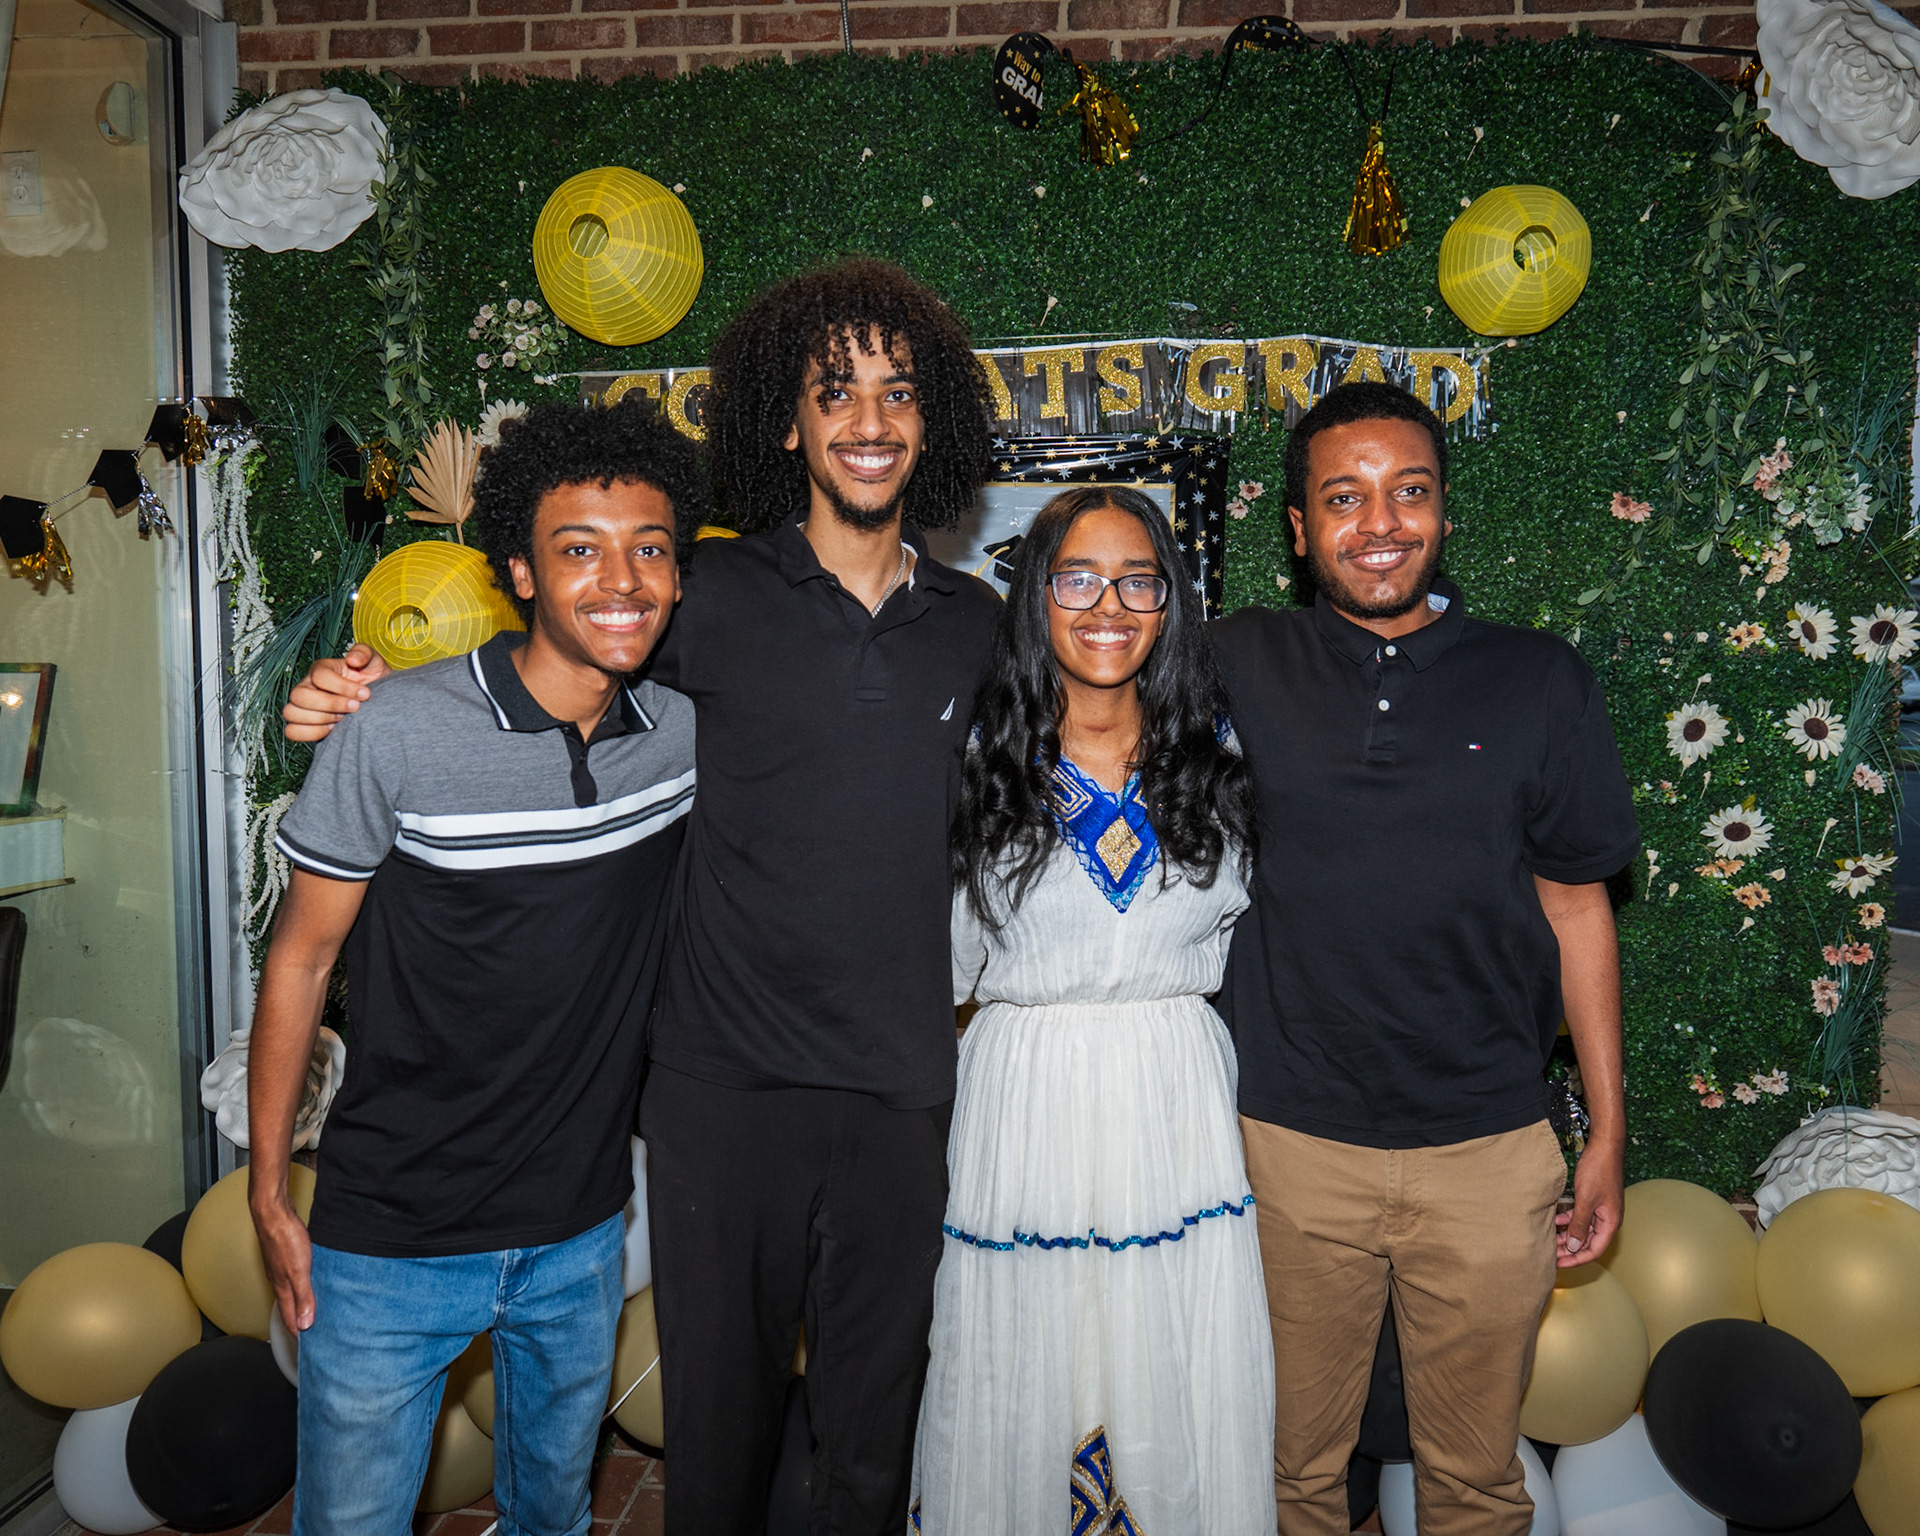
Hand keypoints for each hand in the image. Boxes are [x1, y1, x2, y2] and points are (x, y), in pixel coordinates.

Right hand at [251, 1193, 316, 1331]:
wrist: (272, 1212)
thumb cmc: (284, 1238)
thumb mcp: (299, 1270)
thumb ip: (303, 1296)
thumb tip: (305, 1323)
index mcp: (281, 1287)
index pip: (289, 1317)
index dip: (298, 1333)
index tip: (307, 1347)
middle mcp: (278, 1280)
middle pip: (289, 1306)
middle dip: (300, 1321)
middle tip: (312, 1333)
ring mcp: (280, 1268)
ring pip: (291, 1292)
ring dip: (301, 1303)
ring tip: (313, 1312)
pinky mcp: (286, 1255)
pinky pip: (295, 1277)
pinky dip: (303, 1286)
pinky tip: (311, 1283)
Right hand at [282, 644, 389, 742]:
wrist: (377, 702)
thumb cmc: (372, 681)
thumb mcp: (374, 662)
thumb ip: (365, 653)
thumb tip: (352, 659)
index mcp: (321, 668)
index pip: (319, 676)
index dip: (343, 687)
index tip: (365, 694)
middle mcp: (307, 686)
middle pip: (299, 695)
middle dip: (331, 704)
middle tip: (354, 708)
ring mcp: (302, 706)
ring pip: (291, 713)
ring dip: (321, 719)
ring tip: (343, 718)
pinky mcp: (304, 724)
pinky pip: (293, 731)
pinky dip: (312, 733)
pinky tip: (333, 729)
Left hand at [1556, 1134, 1623, 1266]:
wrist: (1604, 1147)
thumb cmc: (1598, 1171)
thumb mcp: (1585, 1200)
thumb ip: (1579, 1224)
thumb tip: (1574, 1247)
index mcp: (1610, 1223)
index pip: (1595, 1250)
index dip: (1577, 1259)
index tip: (1560, 1264)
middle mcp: (1607, 1219)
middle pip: (1588, 1242)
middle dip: (1570, 1249)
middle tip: (1550, 1254)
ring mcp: (1600, 1210)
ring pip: (1583, 1229)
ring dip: (1568, 1235)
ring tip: (1550, 1240)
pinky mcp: (1593, 1200)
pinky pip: (1581, 1216)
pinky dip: (1569, 1220)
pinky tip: (1556, 1221)